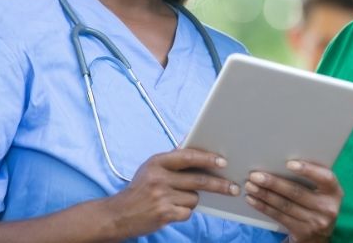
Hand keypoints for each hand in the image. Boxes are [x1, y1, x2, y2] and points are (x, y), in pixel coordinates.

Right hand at [105, 148, 239, 237]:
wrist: (118, 214)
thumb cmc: (140, 188)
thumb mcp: (152, 167)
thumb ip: (173, 157)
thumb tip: (191, 138)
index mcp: (157, 162)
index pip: (188, 156)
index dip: (208, 159)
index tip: (223, 162)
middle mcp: (159, 178)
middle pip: (198, 180)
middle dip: (219, 185)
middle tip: (233, 188)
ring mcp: (161, 197)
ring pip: (194, 198)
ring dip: (191, 200)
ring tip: (177, 199)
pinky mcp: (164, 214)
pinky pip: (187, 212)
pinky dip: (184, 212)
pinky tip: (172, 210)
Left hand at [244, 160, 341, 242]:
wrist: (319, 237)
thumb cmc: (317, 203)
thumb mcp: (322, 192)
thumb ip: (312, 178)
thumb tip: (283, 160)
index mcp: (334, 191)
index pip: (325, 178)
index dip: (308, 170)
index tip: (289, 163)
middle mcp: (327, 207)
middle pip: (297, 192)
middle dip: (274, 183)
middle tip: (255, 175)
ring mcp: (315, 222)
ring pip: (285, 205)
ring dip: (264, 194)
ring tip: (250, 186)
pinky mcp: (302, 232)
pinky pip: (279, 217)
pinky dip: (264, 207)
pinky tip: (253, 200)